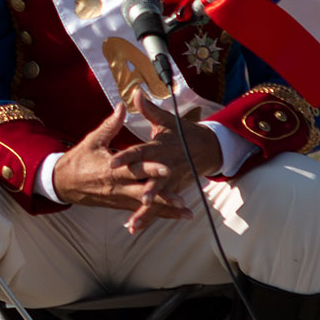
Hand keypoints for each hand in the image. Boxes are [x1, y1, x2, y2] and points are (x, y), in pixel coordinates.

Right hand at [50, 100, 221, 232]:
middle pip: (143, 193)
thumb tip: (123, 106)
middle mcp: (116, 187)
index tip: (167, 168)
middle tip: (183, 201)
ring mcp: (118, 198)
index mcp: (110, 170)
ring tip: (186, 213)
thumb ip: (111, 125)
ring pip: (145, 206)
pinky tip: (174, 216)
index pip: (134, 169)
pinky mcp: (119, 204)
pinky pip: (140, 209)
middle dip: (163, 198)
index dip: (151, 169)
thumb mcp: (93, 140)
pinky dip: (157, 214)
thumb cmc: (78, 160)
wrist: (62, 183)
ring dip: (166, 210)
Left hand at [114, 96, 223, 232]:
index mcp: (158, 148)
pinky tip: (133, 227)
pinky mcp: (173, 190)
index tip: (112, 162)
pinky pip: (159, 207)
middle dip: (147, 189)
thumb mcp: (166, 121)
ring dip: (147, 210)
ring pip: (158, 197)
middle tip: (140, 198)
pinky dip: (147, 217)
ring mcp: (171, 181)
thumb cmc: (180, 133)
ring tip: (134, 221)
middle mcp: (165, 166)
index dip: (127, 157)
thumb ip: (149, 109)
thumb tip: (135, 92)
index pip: (140, 152)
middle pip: (153, 179)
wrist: (207, 148)